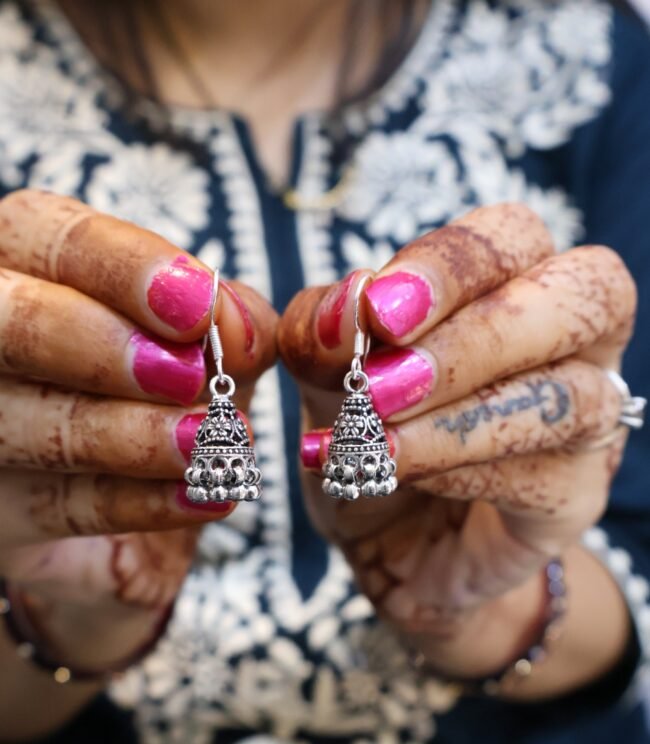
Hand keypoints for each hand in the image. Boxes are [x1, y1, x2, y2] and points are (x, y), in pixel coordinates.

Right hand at [0, 189, 276, 671]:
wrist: (149, 480)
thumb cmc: (171, 382)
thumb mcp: (211, 340)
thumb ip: (231, 319)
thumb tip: (236, 326)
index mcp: (37, 264)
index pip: (58, 239)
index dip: (127, 270)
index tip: (197, 307)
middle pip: (13, 324)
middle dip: (104, 349)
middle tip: (186, 376)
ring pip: (28, 424)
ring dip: (129, 436)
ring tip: (210, 445)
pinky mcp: (2, 508)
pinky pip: (58, 507)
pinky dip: (138, 502)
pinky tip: (201, 495)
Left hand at [279, 203, 635, 694]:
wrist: (378, 530)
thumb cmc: (364, 428)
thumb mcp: (322, 373)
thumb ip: (324, 329)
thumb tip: (351, 299)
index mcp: (509, 282)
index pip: (512, 236)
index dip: (450, 266)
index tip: (377, 310)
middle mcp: (569, 340)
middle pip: (589, 295)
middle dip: (478, 337)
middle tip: (381, 384)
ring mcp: (588, 419)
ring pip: (570, 396)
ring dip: (457, 419)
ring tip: (372, 440)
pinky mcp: (577, 495)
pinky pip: (546, 475)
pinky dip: (460, 470)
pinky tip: (397, 473)